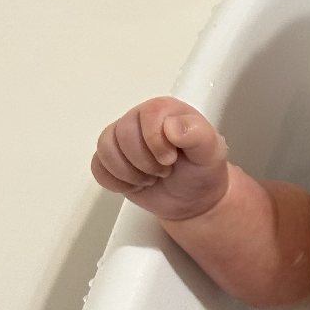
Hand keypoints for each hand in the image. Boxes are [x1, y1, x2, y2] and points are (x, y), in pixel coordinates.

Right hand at [92, 97, 228, 219]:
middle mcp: (139, 119)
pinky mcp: (111, 160)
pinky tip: (135, 185)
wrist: (194, 199)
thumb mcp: (211, 153)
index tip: (171, 159)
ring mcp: (122, 139)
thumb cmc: (202, 171)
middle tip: (164, 171)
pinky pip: (98, 167)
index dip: (156, 142)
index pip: (147, 115)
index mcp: (164, 110)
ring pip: (106, 149)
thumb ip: (199, 134)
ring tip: (151, 178)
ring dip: (130, 173)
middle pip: (123, 134)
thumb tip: (172, 126)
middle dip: (145, 162)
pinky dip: (116, 182)